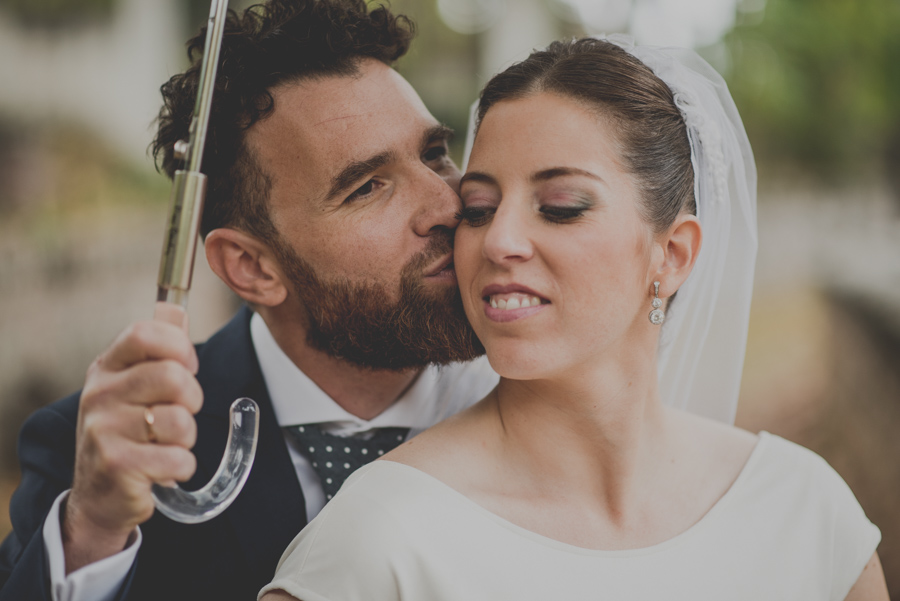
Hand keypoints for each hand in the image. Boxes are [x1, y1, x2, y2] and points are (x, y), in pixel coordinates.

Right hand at [62, 303, 202, 573]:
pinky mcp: (117, 466)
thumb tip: (175, 308)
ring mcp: (104, 430)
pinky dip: (182, 466)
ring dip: (187, 437)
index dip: (179, 347)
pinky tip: (162, 469)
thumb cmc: (127, 431)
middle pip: (173, 377)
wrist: (99, 495)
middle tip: (179, 414)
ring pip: (181, 421)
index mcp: (106, 368)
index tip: (186, 367)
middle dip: (192, 399)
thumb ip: (158, 347)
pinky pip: (179, 458)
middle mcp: (99, 394)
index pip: (145, 333)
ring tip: (166, 444)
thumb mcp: (133, 384)